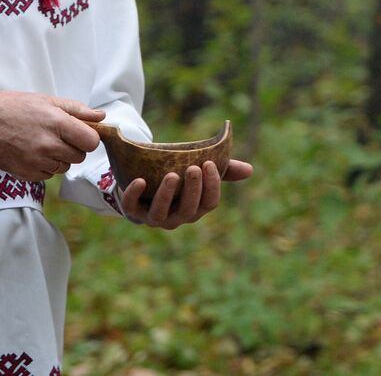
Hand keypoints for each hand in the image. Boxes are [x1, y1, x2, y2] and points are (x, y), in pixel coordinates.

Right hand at [0, 91, 104, 181]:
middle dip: (74, 147)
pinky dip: (45, 167)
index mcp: (57, 123)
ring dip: (60, 158)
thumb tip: (101, 116)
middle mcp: (49, 145)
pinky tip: (33, 153)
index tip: (80, 133)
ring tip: (42, 143)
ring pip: (65, 167)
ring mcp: (37, 161)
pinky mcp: (26, 174)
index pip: (91, 142)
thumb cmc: (13, 107)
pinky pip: (48, 175)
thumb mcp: (47, 101)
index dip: (88, 137)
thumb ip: (77, 110)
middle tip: (58, 136)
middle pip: (80, 156)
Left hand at [119, 158, 252, 229]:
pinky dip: (133, 195)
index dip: (211, 185)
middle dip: (192, 190)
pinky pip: (131, 208)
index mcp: (196, 208)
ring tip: (171, 175)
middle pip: (188, 210)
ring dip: (166, 195)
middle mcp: (177, 217)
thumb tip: (249, 170)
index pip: (209, 203)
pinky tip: (140, 181)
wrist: (144, 184)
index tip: (209, 163)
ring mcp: (155, 217)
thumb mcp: (200, 172)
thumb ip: (223, 170)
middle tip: (193, 168)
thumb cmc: (179, 179)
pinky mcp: (133, 212)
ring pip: (161, 213)